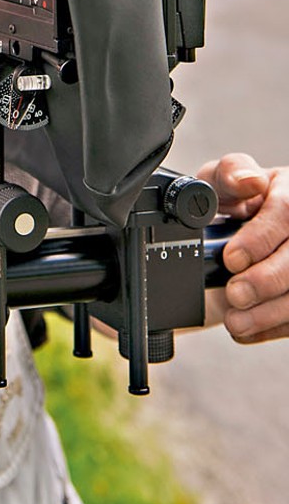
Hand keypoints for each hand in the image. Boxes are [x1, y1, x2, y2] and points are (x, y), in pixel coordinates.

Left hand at [198, 153, 288, 342]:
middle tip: (235, 293)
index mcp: (288, 192)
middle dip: (266, 280)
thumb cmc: (235, 205)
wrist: (238, 237)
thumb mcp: (222, 183)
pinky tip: (249, 328)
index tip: (231, 259)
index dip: (260, 238)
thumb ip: (228, 175)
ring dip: (269, 312)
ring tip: (236, 321)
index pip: (286, 211)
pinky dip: (273, 327)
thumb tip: (246, 181)